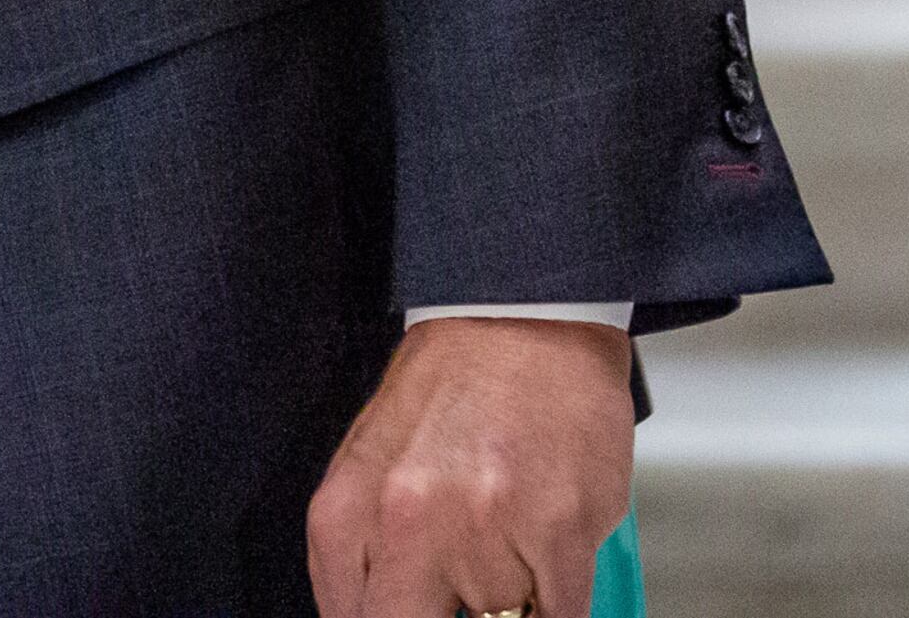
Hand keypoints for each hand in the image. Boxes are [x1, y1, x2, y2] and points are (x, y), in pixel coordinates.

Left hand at [309, 318, 632, 617]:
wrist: (518, 321)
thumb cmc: (448, 391)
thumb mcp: (372, 470)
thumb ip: (369, 557)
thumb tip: (379, 615)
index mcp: (347, 514)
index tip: (412, 612)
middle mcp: (405, 526)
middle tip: (463, 597)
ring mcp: (482, 532)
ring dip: (509, 601)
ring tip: (508, 544)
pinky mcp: (556, 534)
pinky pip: (562, 617)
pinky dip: (557, 601)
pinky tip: (546, 555)